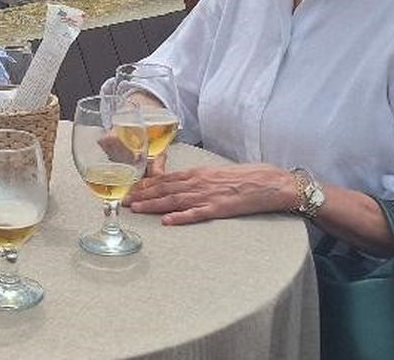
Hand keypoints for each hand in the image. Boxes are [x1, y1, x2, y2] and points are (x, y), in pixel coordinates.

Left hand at [123, 164, 295, 224]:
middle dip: (142, 194)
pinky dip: (181, 217)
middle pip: (165, 188)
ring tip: (136, 209)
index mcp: (198, 173)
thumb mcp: (216, 173)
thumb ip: (198, 179)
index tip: (129, 189)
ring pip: (175, 200)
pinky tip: (167, 221)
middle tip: (123, 200)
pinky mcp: (220, 209)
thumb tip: (180, 185)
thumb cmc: (245, 177)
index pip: (165, 178)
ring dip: (153, 204)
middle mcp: (199, 182)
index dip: (145, 184)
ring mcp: (208, 195)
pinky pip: (197, 214)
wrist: (270, 182)